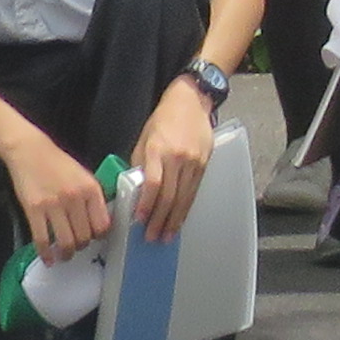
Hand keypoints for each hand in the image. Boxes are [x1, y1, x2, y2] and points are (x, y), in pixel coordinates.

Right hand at [10, 127, 112, 260]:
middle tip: (77, 246)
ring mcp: (54, 205)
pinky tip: (48, 258)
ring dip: (67, 253)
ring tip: (65, 254)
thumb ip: (92, 198)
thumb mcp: (84, 176)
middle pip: (84, 237)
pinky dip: (46, 254)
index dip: (99, 236)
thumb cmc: (59, 164)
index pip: (102, 224)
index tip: (95, 239)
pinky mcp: (34, 210)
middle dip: (82, 246)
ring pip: (66, 242)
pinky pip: (42, 240)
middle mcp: (75, 198)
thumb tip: (100, 224)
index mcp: (91, 189)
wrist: (30, 152)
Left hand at [127, 79, 212, 242]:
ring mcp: (193, 162)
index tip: (140, 220)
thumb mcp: (145, 138)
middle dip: (160, 220)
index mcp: (158, 150)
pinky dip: (185, 209)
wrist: (192, 102)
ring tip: (166, 236)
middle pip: (169, 196)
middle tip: (151, 237)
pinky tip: (179, 221)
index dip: (146, 204)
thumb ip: (141, 164)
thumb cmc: (164, 119)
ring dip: (174, 221)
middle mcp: (177, 158)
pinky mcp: (203, 165)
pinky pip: (193, 192)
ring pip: (183, 198)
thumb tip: (135, 190)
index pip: (153, 183)